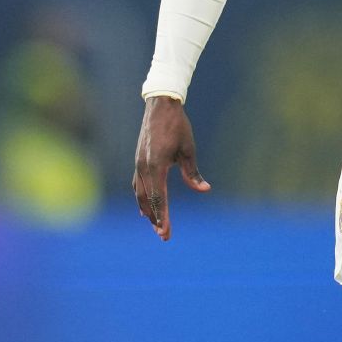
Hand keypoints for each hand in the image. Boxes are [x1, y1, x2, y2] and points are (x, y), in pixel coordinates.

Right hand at [133, 95, 210, 239]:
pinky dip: (141, 198)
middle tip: (164, 235)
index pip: (158, 198)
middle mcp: (143, 167)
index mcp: (156, 166)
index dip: (162, 217)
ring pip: (140, 194)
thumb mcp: (188, 149)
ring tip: (155, 225)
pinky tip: (144, 207)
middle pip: (147, 200)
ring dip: (147, 210)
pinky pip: (137, 184)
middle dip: (155, 219)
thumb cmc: (177, 127)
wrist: (160, 106)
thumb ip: (193, 172)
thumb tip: (205, 190)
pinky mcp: (138, 160)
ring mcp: (138, 164)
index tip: (165, 232)